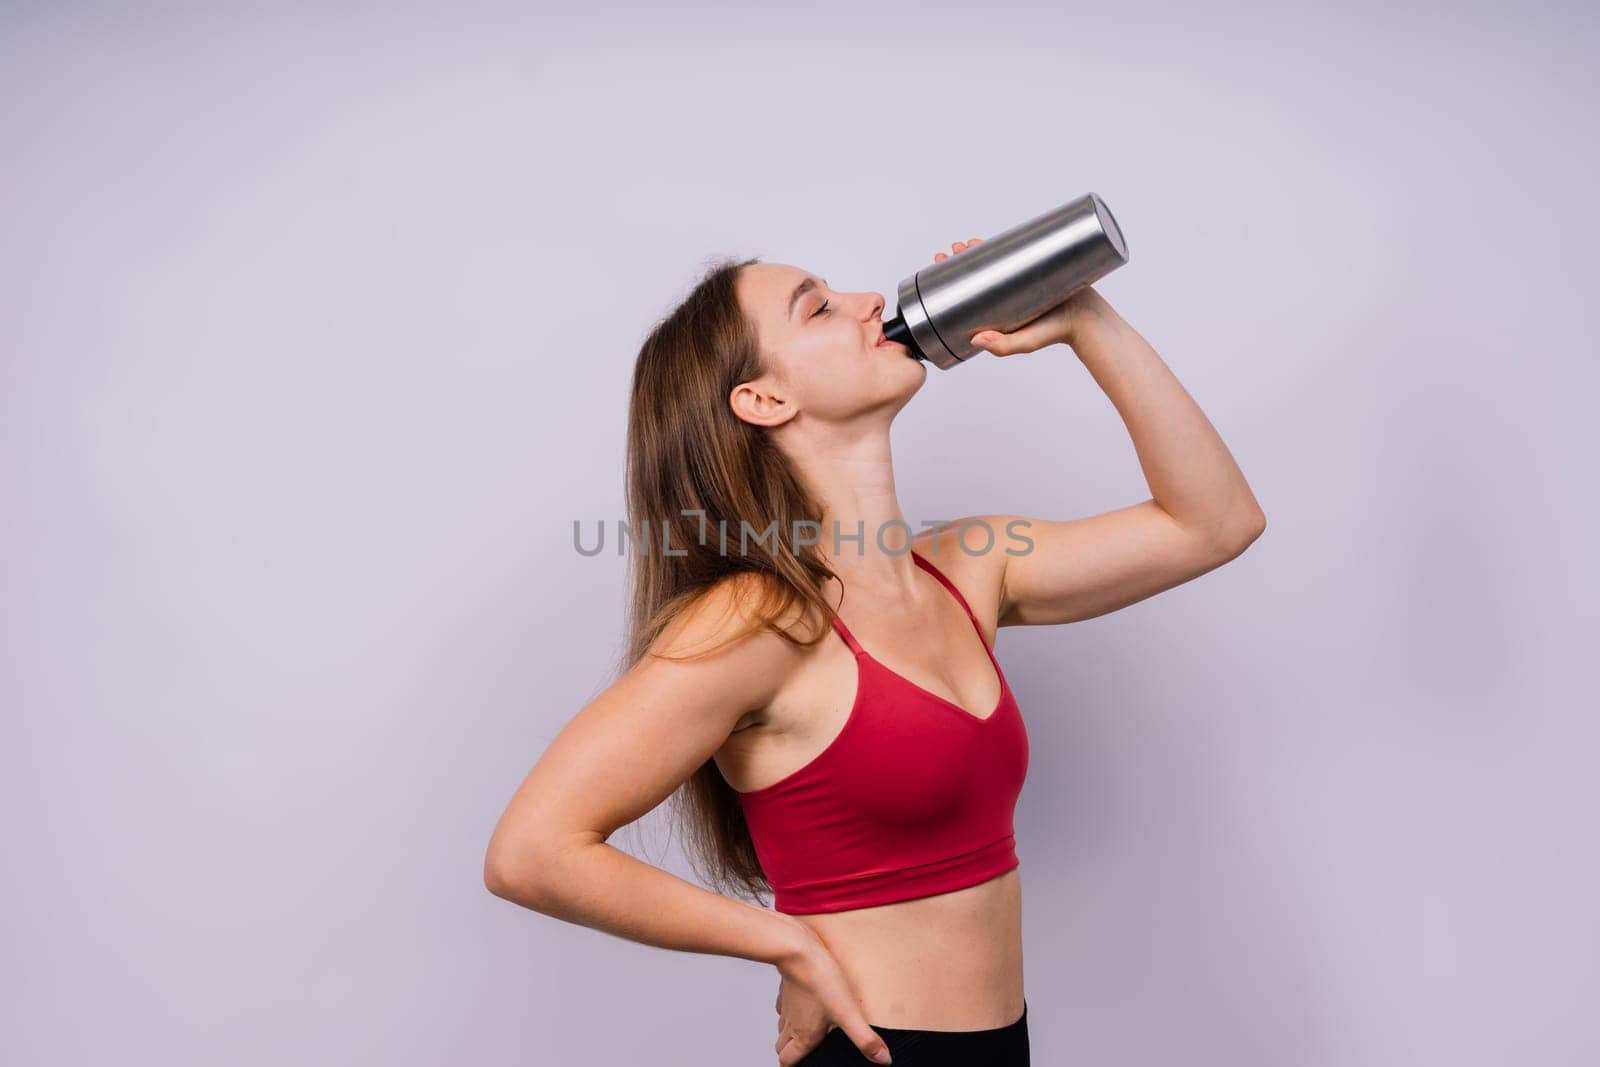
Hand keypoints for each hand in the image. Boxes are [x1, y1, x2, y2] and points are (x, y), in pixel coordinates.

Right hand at [774, 933, 891, 1064]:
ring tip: (807, 1029)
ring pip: (782, 1026)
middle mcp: (792, 1022)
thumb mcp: (847, 1012)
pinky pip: (784, 1003)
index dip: (793, 1066)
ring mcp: (787, 1004)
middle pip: (781, 1046)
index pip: (787, 1061)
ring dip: (791, 1031)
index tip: (803, 1065)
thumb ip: (864, 1038)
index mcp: (803, 1034)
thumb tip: (883, 1059)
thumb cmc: (820, 980)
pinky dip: (792, 1008)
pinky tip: (805, 1002)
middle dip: (791, 1051)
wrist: (799, 948)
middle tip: (806, 1051)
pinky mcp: (787, 986)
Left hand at [933, 235, 1103, 356]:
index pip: (968, 294)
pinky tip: (995, 239)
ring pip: (995, 264)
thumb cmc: (1056, 333)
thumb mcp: (1026, 342)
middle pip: (978, 276)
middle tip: (952, 250)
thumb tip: (975, 340)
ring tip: (967, 243)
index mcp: (996, 314)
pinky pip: (1016, 256)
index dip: (951, 280)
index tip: (940, 265)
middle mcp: (1005, 298)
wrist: (1089, 319)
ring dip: (979, 252)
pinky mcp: (1037, 271)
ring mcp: (1020, 283)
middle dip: (962, 262)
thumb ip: (1004, 345)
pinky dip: (1004, 247)